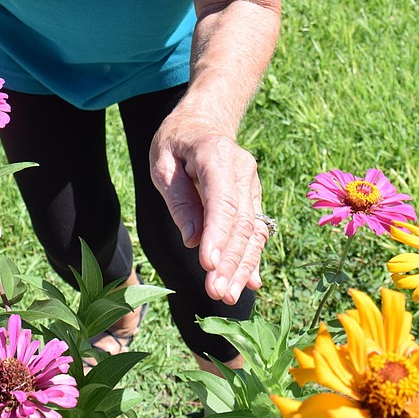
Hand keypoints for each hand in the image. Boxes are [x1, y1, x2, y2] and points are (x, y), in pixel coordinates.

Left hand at [150, 116, 269, 304]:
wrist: (205, 120)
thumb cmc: (178, 140)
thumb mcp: (163, 162)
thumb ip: (178, 199)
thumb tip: (192, 240)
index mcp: (216, 155)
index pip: (222, 201)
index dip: (218, 235)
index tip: (209, 265)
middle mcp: (242, 171)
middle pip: (241, 222)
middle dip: (230, 261)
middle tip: (217, 293)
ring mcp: (252, 185)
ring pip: (253, 230)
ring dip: (243, 266)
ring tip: (229, 296)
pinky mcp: (253, 198)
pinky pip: (255, 229)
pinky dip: (252, 257)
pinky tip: (250, 282)